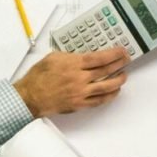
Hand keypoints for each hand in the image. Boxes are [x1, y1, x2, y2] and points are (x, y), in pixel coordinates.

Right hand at [14, 47, 129, 117]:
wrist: (30, 96)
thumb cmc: (38, 77)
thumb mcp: (53, 57)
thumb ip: (70, 56)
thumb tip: (83, 55)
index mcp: (73, 64)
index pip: (99, 58)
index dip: (113, 54)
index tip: (121, 51)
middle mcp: (79, 79)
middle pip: (105, 71)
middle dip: (119, 64)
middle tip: (126, 60)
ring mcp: (80, 93)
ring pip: (106, 87)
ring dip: (118, 81)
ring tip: (124, 76)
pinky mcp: (79, 104)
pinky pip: (99, 101)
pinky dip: (109, 96)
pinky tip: (114, 92)